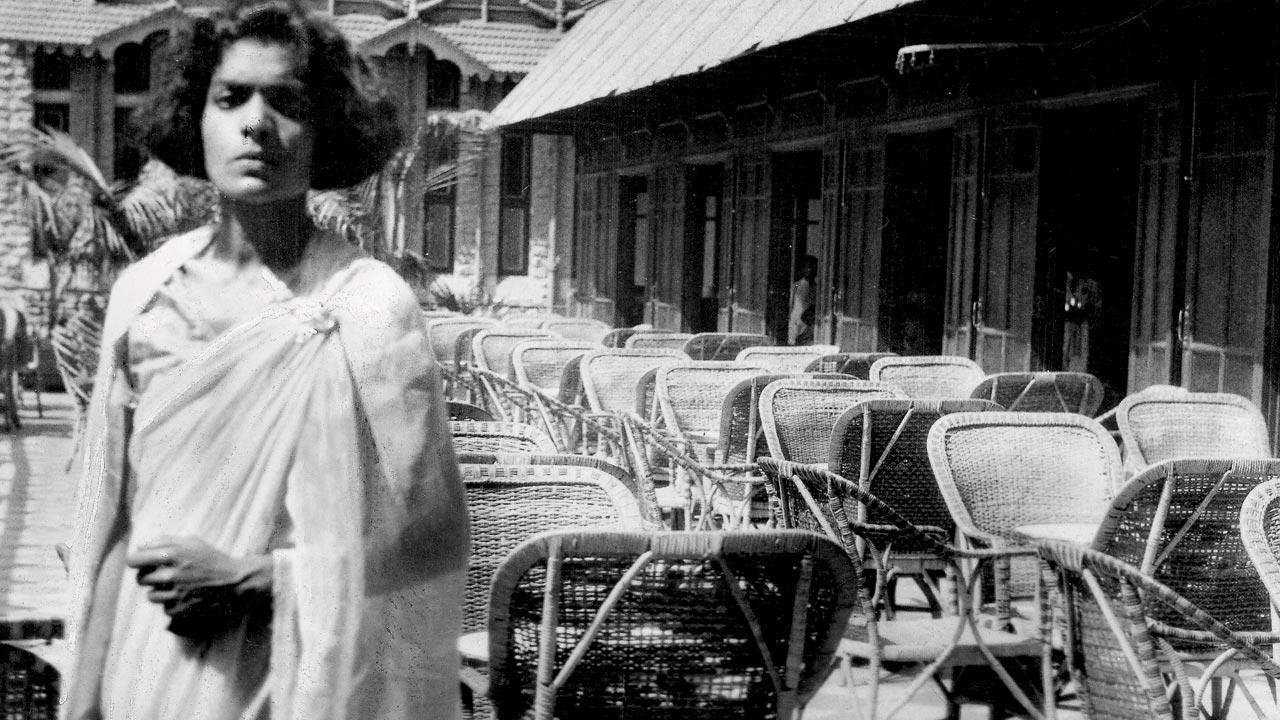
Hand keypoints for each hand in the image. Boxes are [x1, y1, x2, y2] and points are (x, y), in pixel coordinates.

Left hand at [126, 536, 270, 638]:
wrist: (236, 583)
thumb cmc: (213, 560)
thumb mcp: (193, 542)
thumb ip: (164, 541)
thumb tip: (139, 547)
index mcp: (171, 553)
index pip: (134, 560)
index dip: (136, 561)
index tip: (141, 563)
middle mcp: (170, 574)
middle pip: (140, 579)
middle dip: (150, 577)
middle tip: (165, 575)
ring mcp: (174, 594)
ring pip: (150, 596)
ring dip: (161, 592)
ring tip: (179, 587)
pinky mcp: (178, 610)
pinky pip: (164, 608)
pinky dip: (173, 604)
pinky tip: (188, 597)